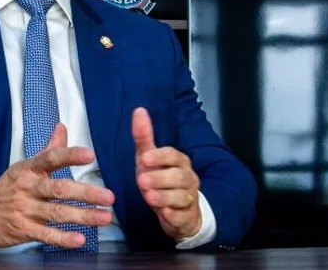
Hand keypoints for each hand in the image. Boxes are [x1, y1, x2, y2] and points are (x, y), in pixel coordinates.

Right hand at [0, 123, 114, 247]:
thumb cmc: (8, 187)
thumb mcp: (25, 166)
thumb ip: (48, 149)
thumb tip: (62, 127)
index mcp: (29, 169)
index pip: (51, 158)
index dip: (70, 155)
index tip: (90, 155)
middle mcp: (28, 188)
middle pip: (59, 189)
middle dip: (86, 193)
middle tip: (108, 196)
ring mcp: (25, 209)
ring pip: (57, 212)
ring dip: (83, 216)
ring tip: (104, 217)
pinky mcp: (23, 230)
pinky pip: (46, 235)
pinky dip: (63, 238)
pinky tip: (79, 239)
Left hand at [133, 107, 201, 239]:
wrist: (179, 210)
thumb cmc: (161, 179)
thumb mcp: (149, 158)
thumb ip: (144, 137)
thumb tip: (139, 110)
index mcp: (180, 162)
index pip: (173, 155)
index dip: (160, 156)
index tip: (145, 158)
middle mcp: (188, 179)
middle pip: (179, 177)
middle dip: (161, 178)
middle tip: (141, 180)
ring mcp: (189, 199)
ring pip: (181, 197)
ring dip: (164, 197)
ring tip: (148, 196)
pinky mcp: (187, 217)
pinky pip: (183, 217)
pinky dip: (173, 216)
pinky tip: (164, 214)